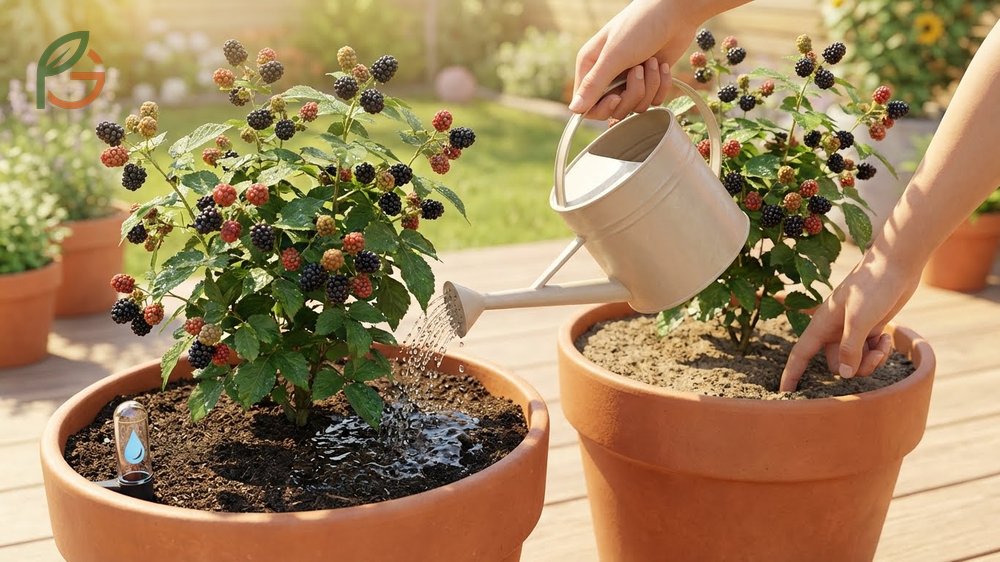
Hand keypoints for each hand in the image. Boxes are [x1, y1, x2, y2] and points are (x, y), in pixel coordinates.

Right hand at [570, 0, 696, 119]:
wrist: (675, 13)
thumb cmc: (640, 26)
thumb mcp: (614, 55)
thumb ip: (594, 84)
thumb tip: (574, 109)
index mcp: (591, 67)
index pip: (587, 106)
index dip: (602, 108)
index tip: (617, 97)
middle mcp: (608, 76)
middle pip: (614, 109)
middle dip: (631, 93)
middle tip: (638, 70)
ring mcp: (630, 80)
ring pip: (636, 106)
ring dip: (649, 86)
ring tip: (651, 61)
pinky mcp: (650, 82)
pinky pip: (654, 100)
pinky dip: (661, 85)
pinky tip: (662, 65)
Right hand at [779, 251, 920, 390]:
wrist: (896, 265)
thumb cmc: (872, 287)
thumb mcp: (858, 320)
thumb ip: (849, 349)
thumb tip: (843, 375)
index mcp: (822, 325)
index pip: (801, 354)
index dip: (791, 373)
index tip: (784, 393)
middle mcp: (833, 330)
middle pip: (835, 364)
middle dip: (855, 367)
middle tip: (873, 357)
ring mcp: (851, 330)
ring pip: (854, 361)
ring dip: (871, 360)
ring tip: (883, 345)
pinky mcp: (869, 328)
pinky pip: (868, 352)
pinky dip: (879, 350)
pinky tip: (887, 338)